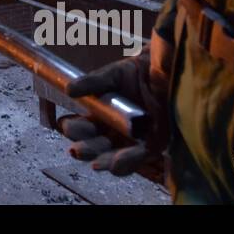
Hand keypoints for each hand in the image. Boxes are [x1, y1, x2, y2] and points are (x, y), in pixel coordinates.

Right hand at [58, 48, 168, 175]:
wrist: (166, 69)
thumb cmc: (137, 73)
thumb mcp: (113, 75)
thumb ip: (93, 82)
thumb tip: (69, 90)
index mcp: (100, 116)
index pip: (82, 128)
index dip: (74, 130)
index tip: (66, 125)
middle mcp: (114, 131)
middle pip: (95, 147)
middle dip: (85, 150)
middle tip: (77, 150)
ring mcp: (133, 141)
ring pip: (113, 158)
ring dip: (103, 161)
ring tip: (95, 163)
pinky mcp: (153, 145)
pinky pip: (138, 159)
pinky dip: (126, 162)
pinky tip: (116, 163)